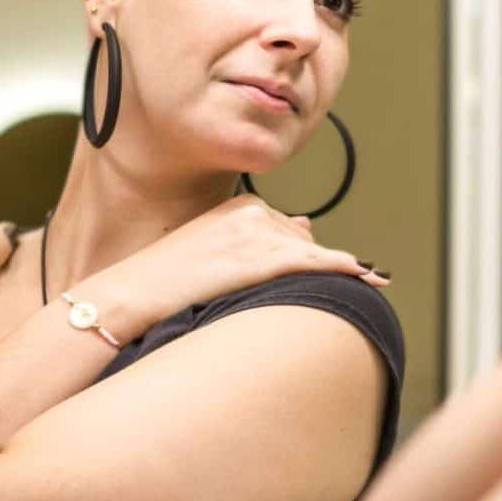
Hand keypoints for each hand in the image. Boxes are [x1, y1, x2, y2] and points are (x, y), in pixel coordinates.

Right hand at [82, 193, 389, 337]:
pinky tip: (371, 276)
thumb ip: (253, 235)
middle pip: (302, 240)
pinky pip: (316, 262)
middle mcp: (255, 210)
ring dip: (324, 274)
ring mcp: (261, 232)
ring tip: (351, 288)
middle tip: (292, 291)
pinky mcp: (264, 257)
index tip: (300, 272)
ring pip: (309, 255)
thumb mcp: (210, 246)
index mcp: (241, 205)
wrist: (130, 295)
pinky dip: (347, 269)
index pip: (286, 229)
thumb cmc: (162, 281)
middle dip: (303, 266)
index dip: (292, 256)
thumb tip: (305, 225)